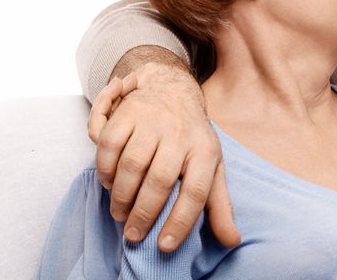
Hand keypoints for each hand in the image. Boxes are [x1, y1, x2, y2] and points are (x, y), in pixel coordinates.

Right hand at [88, 56, 240, 251]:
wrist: (172, 90)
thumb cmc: (191, 139)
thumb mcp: (211, 167)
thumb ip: (218, 205)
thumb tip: (232, 240)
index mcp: (205, 150)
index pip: (196, 191)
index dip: (181, 221)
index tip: (166, 245)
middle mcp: (180, 134)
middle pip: (160, 180)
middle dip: (144, 214)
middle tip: (133, 235)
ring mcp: (153, 121)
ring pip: (132, 165)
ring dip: (121, 196)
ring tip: (120, 213)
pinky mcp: (128, 113)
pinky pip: (110, 146)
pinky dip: (104, 170)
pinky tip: (108, 184)